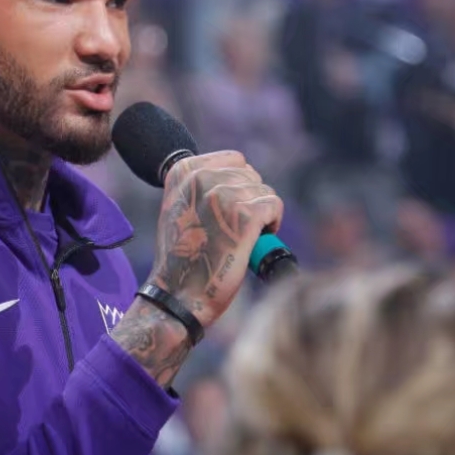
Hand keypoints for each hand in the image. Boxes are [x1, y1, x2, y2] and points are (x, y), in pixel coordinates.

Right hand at [150, 150, 283, 329]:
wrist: (179, 295)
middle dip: (250, 199)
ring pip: (264, 191)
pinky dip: (272, 224)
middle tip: (234, 229)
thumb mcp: (179, 208)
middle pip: (251, 174)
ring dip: (261, 214)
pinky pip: (274, 205)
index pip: (233, 159)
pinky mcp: (246, 215)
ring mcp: (224, 195)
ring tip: (241, 238)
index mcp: (183, 171)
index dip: (238, 185)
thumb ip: (200, 186)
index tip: (226, 211)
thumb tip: (238, 172)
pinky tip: (255, 240)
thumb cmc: (184, 258)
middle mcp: (201, 178)